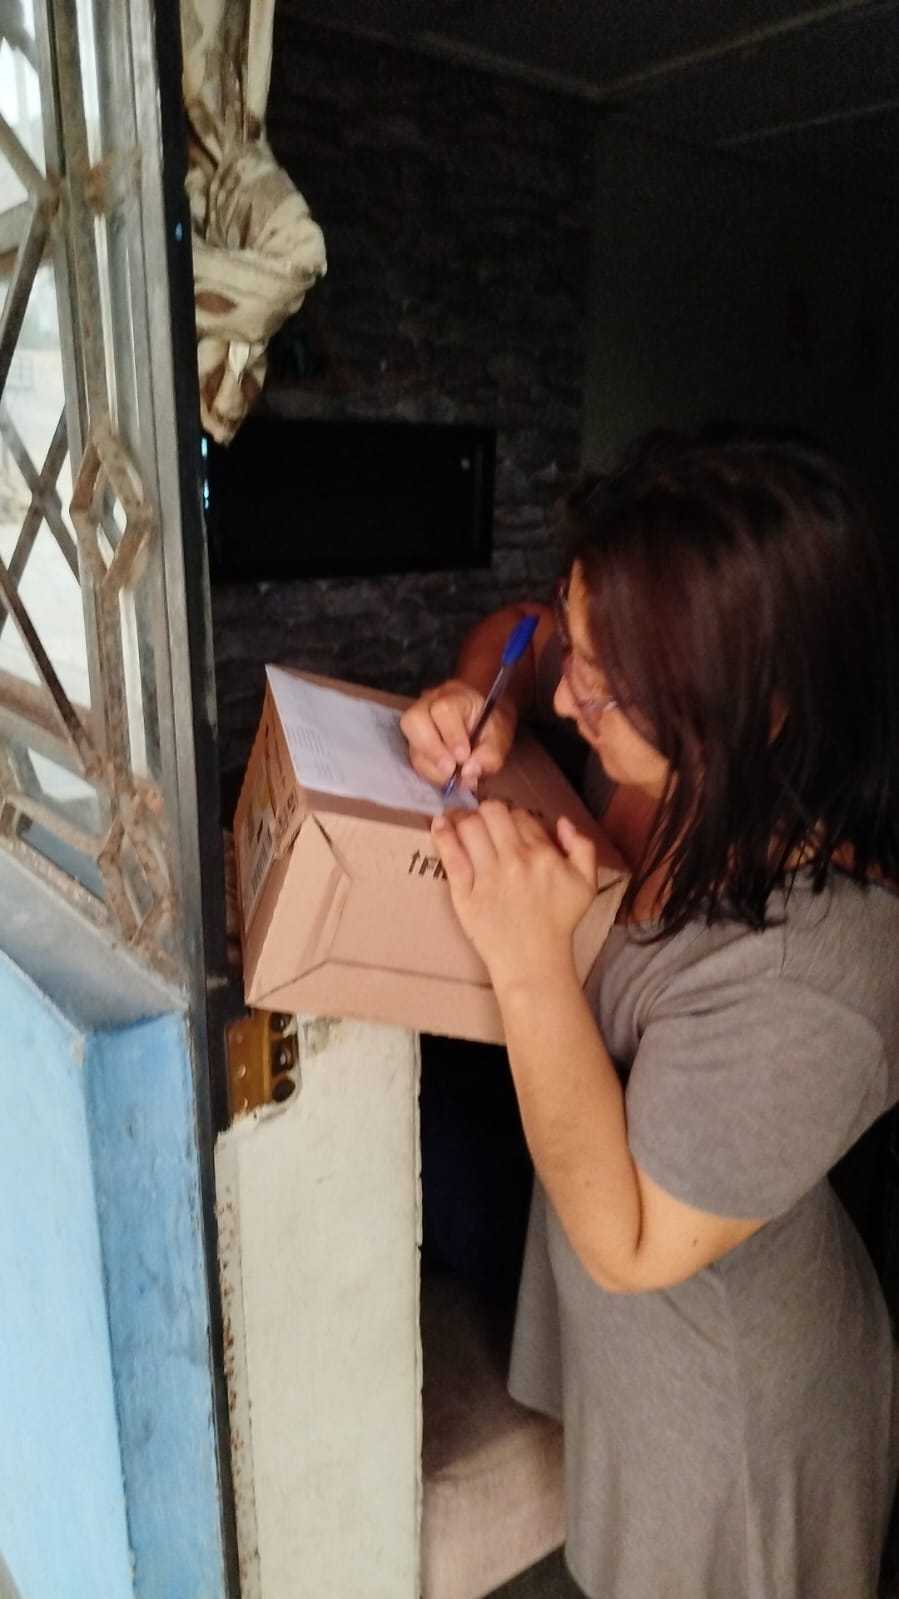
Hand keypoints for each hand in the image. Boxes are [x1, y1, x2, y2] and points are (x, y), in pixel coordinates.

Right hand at [399, 679, 517, 787]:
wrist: (484, 721)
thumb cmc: (492, 726)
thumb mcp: (501, 738)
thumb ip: (489, 755)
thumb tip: (467, 772)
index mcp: (455, 696)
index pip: (444, 710)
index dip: (451, 735)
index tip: (463, 757)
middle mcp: (429, 704)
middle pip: (414, 720)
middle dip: (431, 749)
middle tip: (449, 770)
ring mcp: (418, 722)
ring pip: (410, 742)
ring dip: (429, 765)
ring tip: (450, 777)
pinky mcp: (414, 741)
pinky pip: (414, 757)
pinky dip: (428, 772)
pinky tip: (446, 777)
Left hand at [431, 801, 597, 991]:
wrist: (534, 961)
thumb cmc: (558, 922)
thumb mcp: (586, 884)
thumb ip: (582, 847)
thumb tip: (561, 821)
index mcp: (543, 854)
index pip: (521, 816)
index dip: (513, 816)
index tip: (507, 826)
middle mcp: (514, 860)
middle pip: (492, 812)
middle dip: (487, 811)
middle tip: (483, 820)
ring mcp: (487, 876)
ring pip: (470, 827)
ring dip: (464, 818)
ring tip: (461, 821)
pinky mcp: (464, 893)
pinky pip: (451, 856)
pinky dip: (443, 834)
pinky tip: (440, 824)